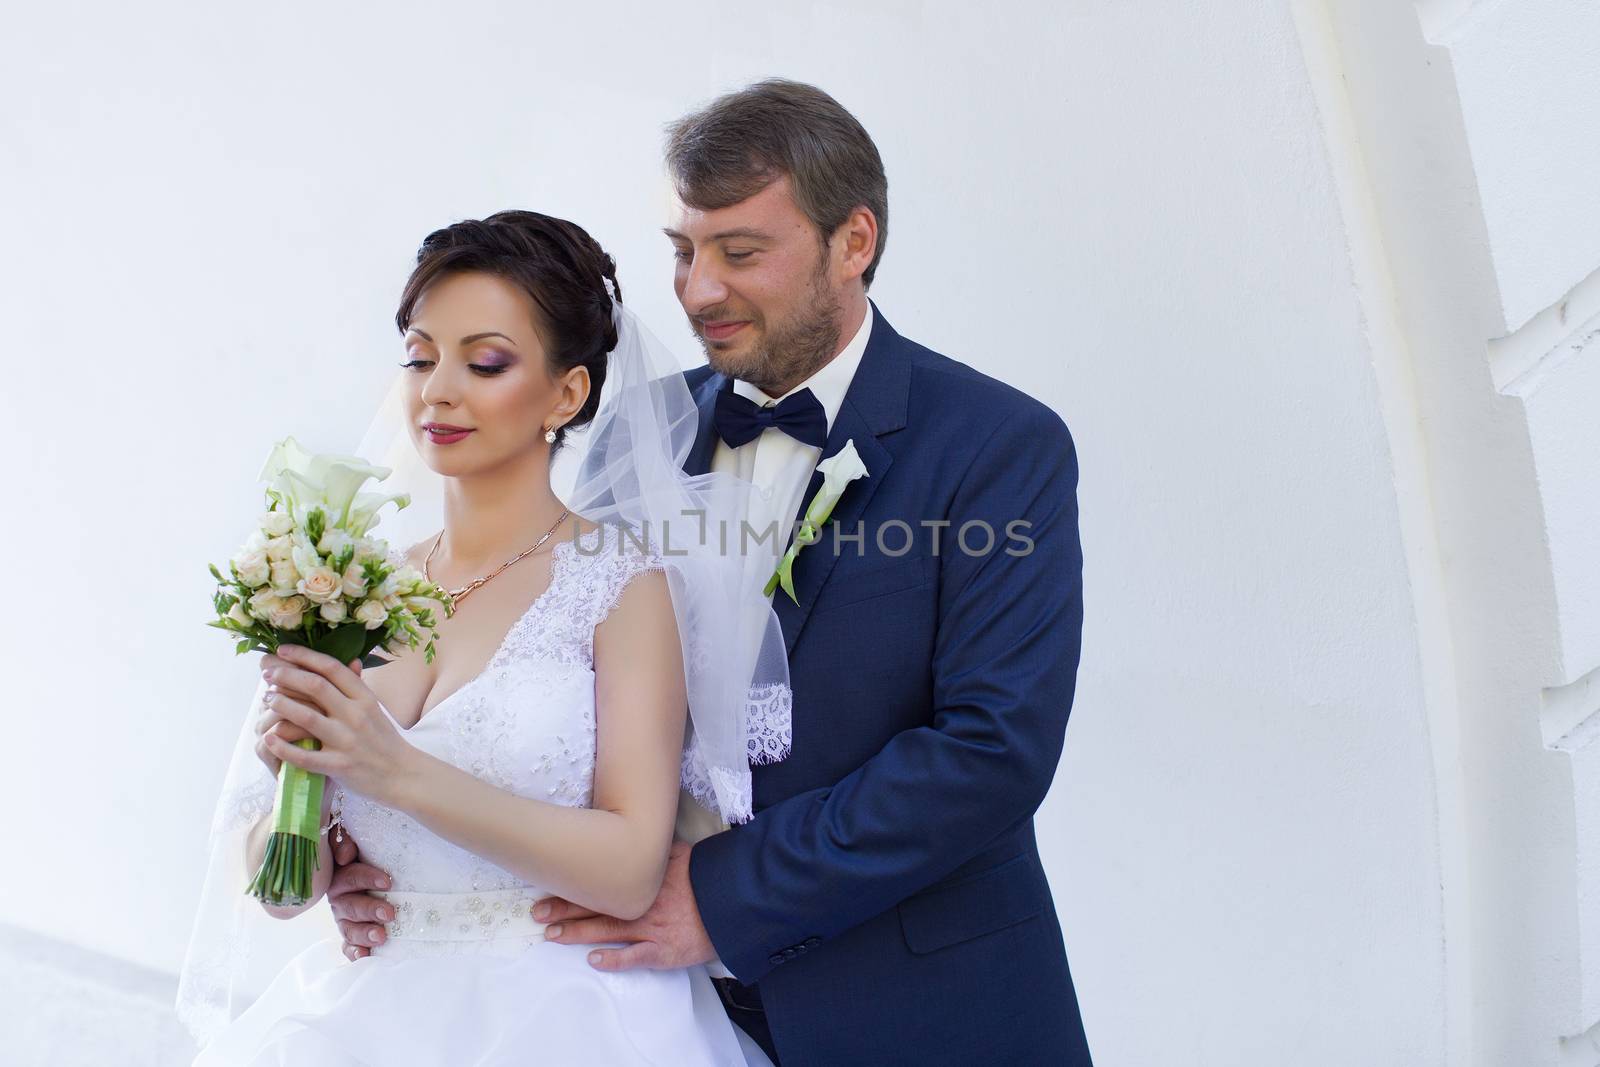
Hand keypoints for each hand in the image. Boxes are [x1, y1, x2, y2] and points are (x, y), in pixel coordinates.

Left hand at [258, 644, 416, 805]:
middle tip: (267, 673)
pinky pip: (305, 756)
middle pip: (316, 686)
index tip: (283, 650)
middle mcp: (357, 715)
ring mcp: (347, 741)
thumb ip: (359, 688)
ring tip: (267, 699)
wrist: (403, 775)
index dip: (305, 656)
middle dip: (286, 676)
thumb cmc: (385, 741)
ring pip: (306, 717)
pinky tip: (269, 739)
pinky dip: (283, 747)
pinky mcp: (339, 766)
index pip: (332, 668)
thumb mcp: (376, 710)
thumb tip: (352, 660)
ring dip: (281, 705)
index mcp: (365, 698)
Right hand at [327, 825, 394, 959]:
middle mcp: (340, 899)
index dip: (366, 878)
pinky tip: (364, 955)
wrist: (373, 874)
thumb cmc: (368, 856)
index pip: (350, 877)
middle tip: (390, 913)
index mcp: (340, 876)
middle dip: (370, 910)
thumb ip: (345, 840)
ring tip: (381, 936)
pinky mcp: (350, 936)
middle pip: (351, 906)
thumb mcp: (356, 842)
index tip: (387, 882)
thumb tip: (345, 854)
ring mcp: (344, 919)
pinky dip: (355, 951)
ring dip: (365, 933)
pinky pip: (349, 946)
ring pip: (350, 928)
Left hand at [534, 840, 715, 970]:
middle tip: (536, 913)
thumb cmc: (705, 877)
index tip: (548, 882)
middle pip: (597, 906)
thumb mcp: (680, 853)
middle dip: (564, 909)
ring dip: (578, 933)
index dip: (573, 884)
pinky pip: (636, 957)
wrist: (731, 903)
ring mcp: (651, 929)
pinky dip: (615, 960)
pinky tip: (593, 960)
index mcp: (643, 880)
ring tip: (551, 935)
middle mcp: (642, 904)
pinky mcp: (664, 951)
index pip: (600, 881)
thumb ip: (656, 848)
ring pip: (608, 931)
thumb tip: (634, 828)